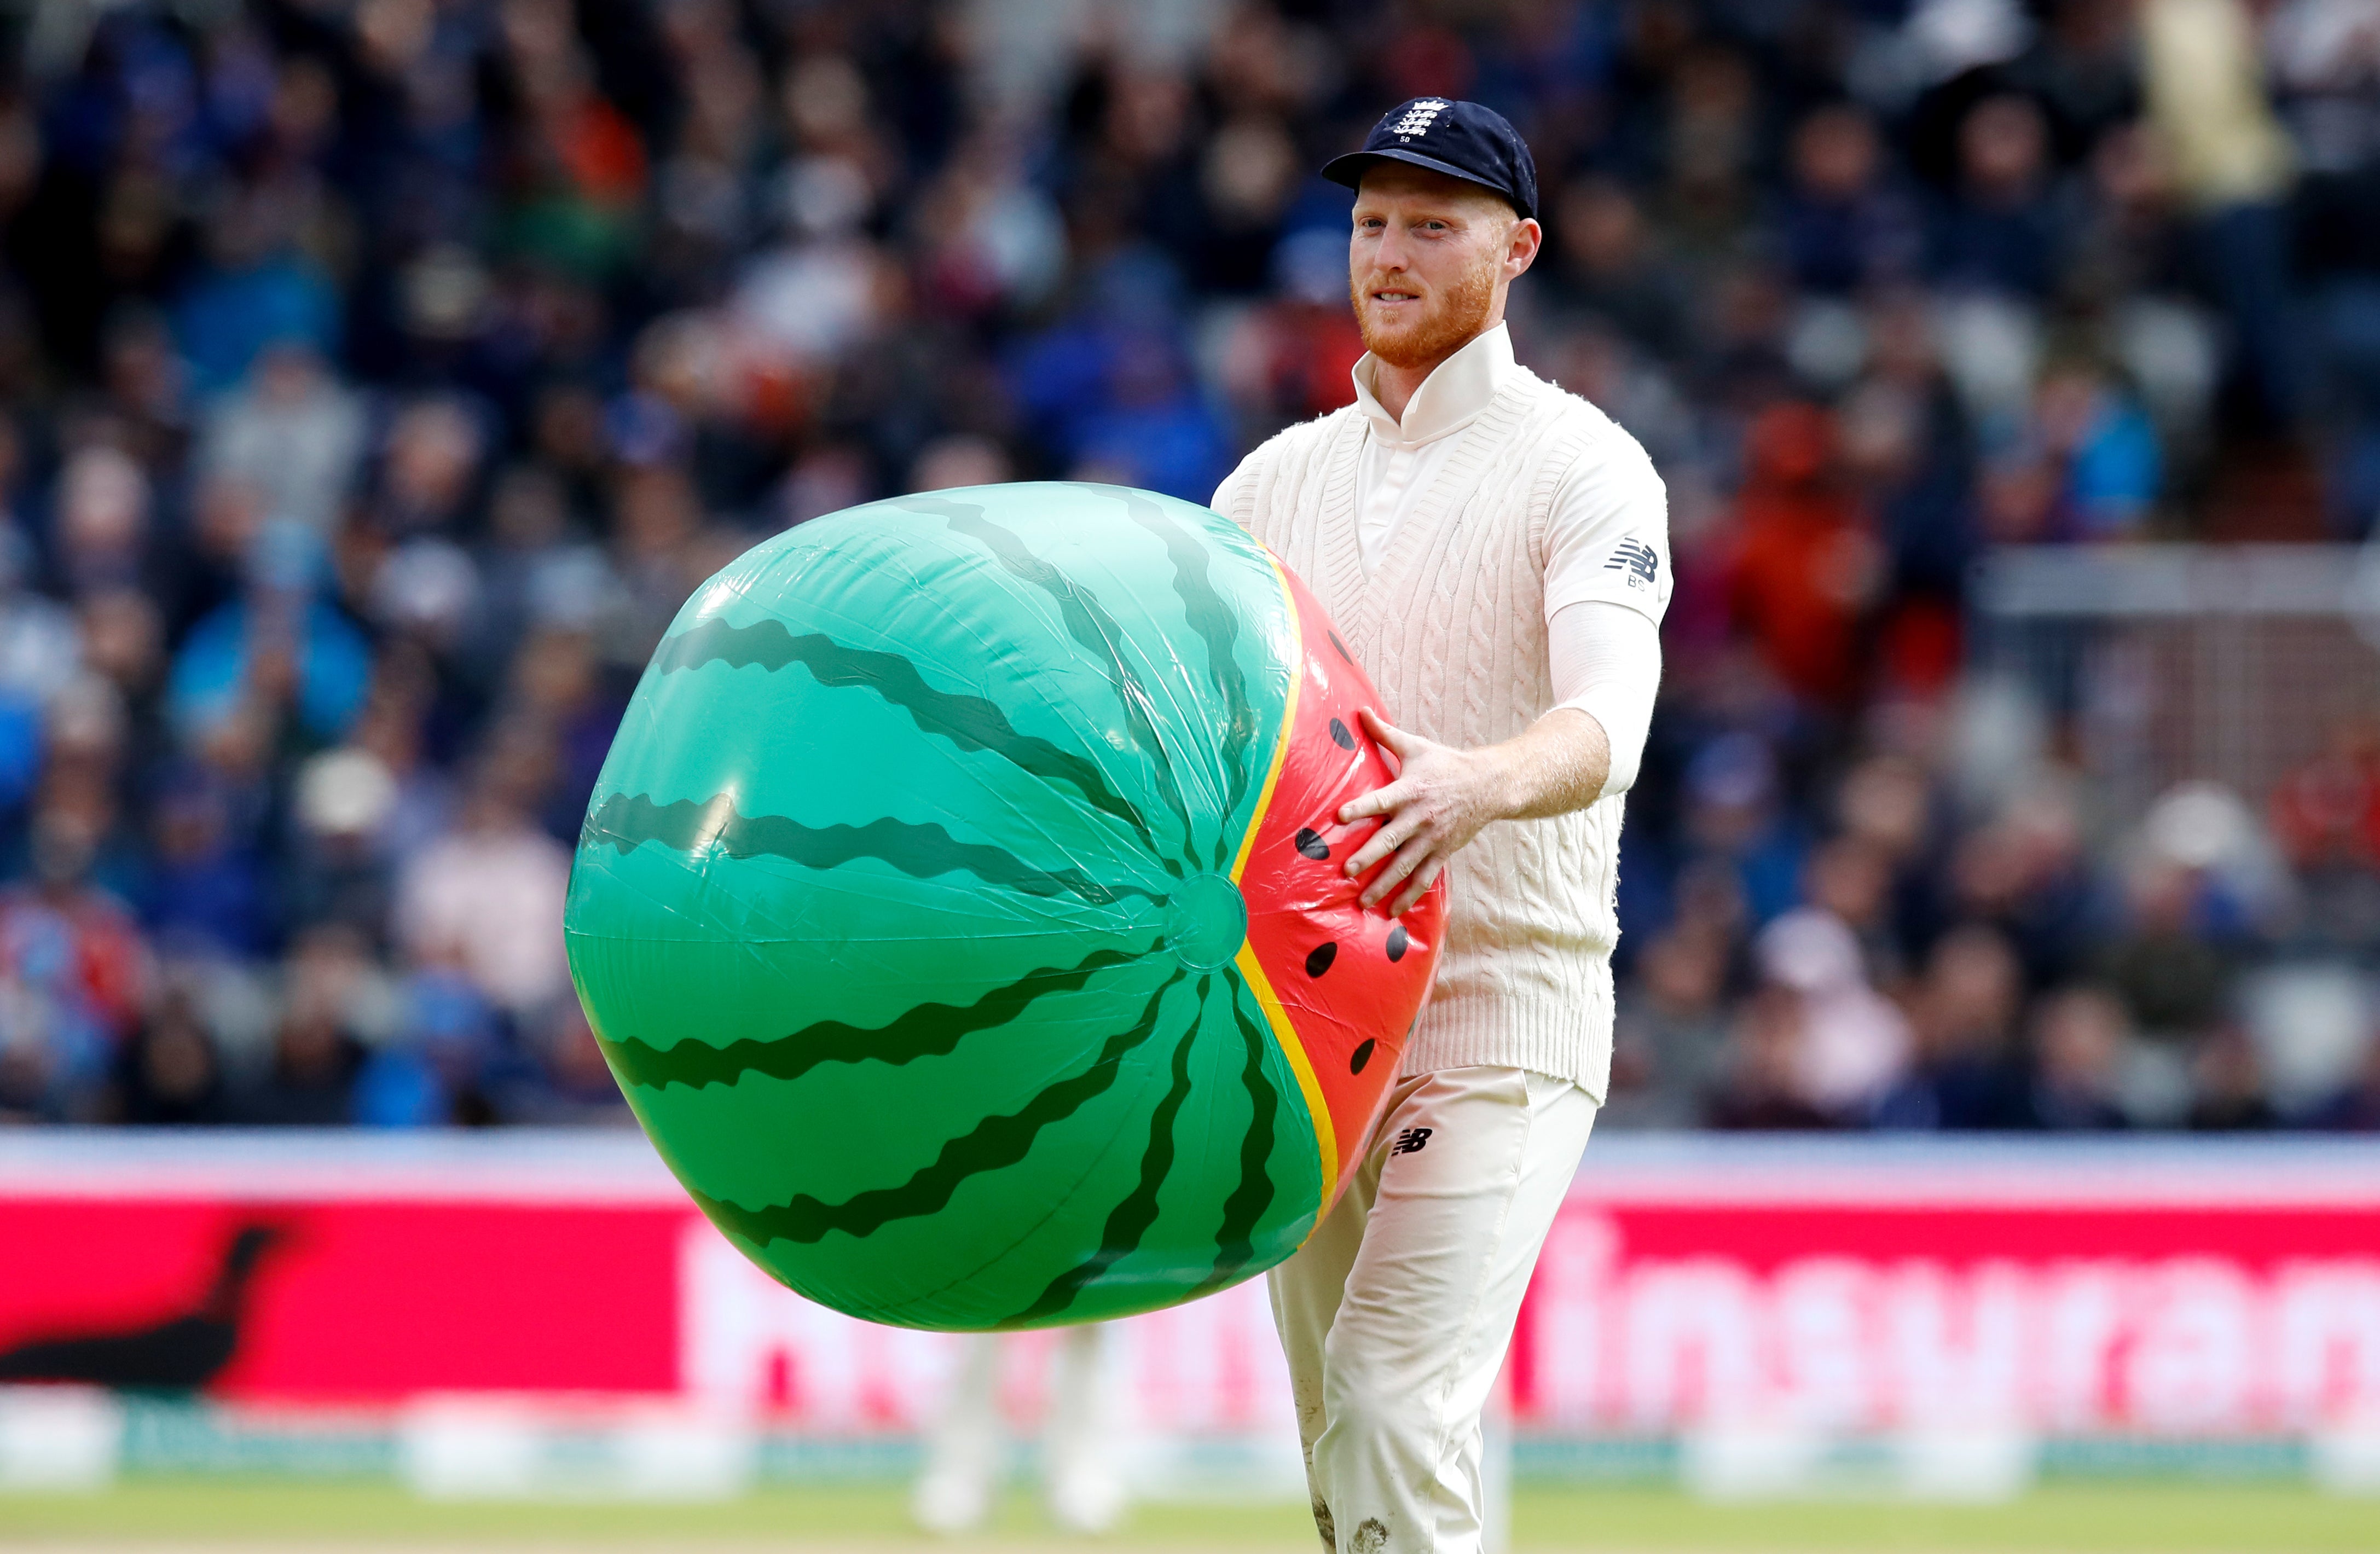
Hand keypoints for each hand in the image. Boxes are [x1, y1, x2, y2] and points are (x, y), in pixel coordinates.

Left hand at [1337, 707, 1505, 915]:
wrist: (1489, 785)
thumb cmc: (1446, 764)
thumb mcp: (1416, 746)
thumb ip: (1384, 734)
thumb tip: (1358, 710)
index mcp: (1409, 790)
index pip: (1380, 800)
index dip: (1361, 808)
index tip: (1340, 817)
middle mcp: (1419, 817)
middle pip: (1390, 839)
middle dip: (1368, 856)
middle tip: (1347, 870)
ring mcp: (1432, 839)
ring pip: (1405, 866)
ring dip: (1384, 884)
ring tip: (1363, 900)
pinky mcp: (1442, 853)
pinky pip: (1424, 878)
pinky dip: (1409, 896)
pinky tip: (1393, 910)